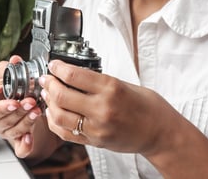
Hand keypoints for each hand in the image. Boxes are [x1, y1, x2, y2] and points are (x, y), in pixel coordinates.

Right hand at [0, 55, 41, 157]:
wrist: (18, 100)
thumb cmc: (7, 89)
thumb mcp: (4, 76)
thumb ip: (7, 68)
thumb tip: (15, 60)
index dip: (0, 108)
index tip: (13, 102)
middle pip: (3, 121)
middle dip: (19, 112)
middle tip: (31, 101)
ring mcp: (4, 133)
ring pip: (14, 131)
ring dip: (27, 121)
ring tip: (37, 110)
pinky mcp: (17, 140)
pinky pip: (20, 148)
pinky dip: (25, 145)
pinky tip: (30, 138)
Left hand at [38, 60, 177, 153]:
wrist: (161, 133)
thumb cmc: (147, 106)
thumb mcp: (124, 84)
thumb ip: (98, 81)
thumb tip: (73, 75)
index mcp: (111, 89)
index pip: (74, 75)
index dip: (58, 67)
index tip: (54, 64)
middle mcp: (102, 108)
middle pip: (62, 95)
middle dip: (49, 83)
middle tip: (46, 78)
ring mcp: (97, 128)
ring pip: (60, 116)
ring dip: (49, 102)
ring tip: (47, 93)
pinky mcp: (95, 141)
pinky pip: (66, 133)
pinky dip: (54, 121)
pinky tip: (53, 112)